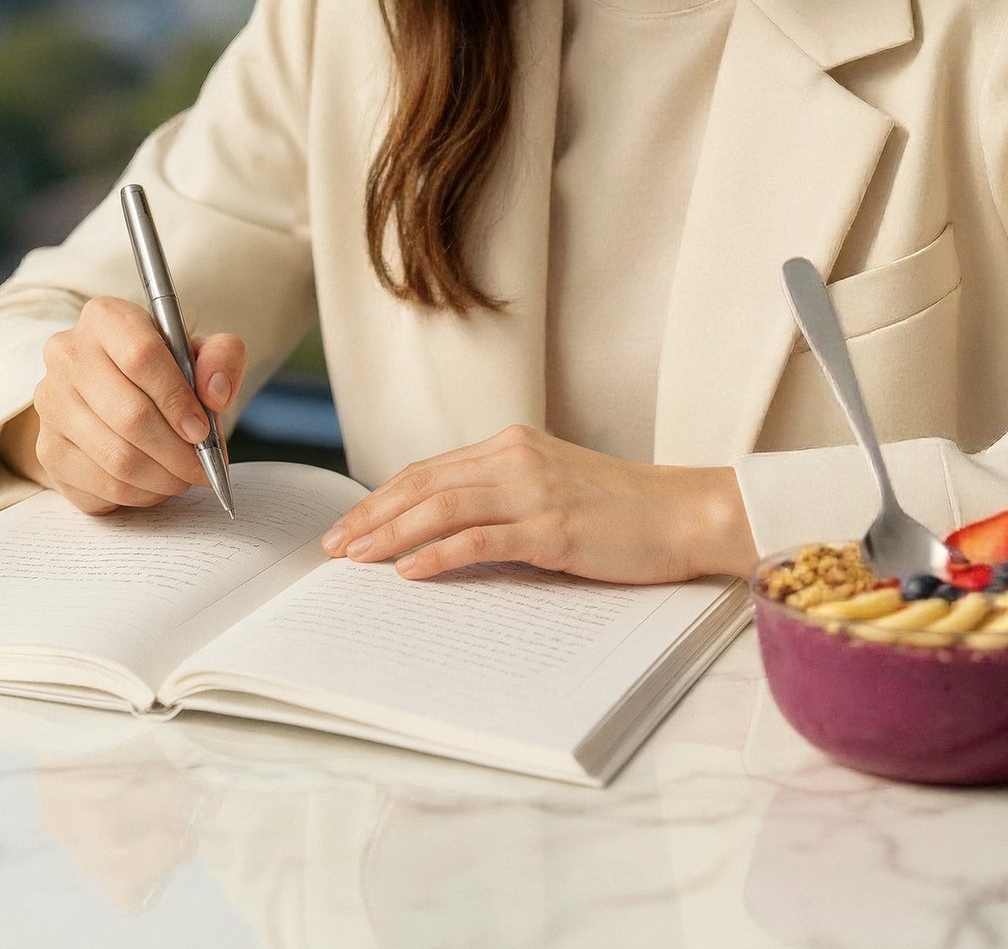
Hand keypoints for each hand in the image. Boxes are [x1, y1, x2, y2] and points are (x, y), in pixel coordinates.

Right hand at [18, 296, 245, 515]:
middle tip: (202, 466)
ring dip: (163, 478)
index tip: (202, 430)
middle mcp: (67, 355)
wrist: (115, 393)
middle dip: (177, 452)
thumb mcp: (199, 351)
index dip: (178, 400)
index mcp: (105, 318)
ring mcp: (51, 404)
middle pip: (130, 415)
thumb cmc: (162, 369)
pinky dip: (141, 494)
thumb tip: (215, 391)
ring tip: (184, 476)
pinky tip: (156, 483)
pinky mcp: (48, 450)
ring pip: (117, 458)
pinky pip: (102, 486)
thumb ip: (222, 357)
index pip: (141, 357)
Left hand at [319, 424, 757, 583]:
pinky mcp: (553, 528)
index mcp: (511, 445)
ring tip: (357, 559)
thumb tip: (446, 530)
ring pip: (442, 508)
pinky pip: (481, 540)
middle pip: (423, 484)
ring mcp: (533, 491)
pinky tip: (410, 572)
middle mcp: (514, 458)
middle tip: (333, 546)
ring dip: (391, 534)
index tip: (348, 524)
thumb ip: (503, 496)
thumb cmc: (622, 510)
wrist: (686, 512)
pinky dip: (439, 554)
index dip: (382, 497)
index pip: (428, 470)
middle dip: (371, 516)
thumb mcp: (553, 486)